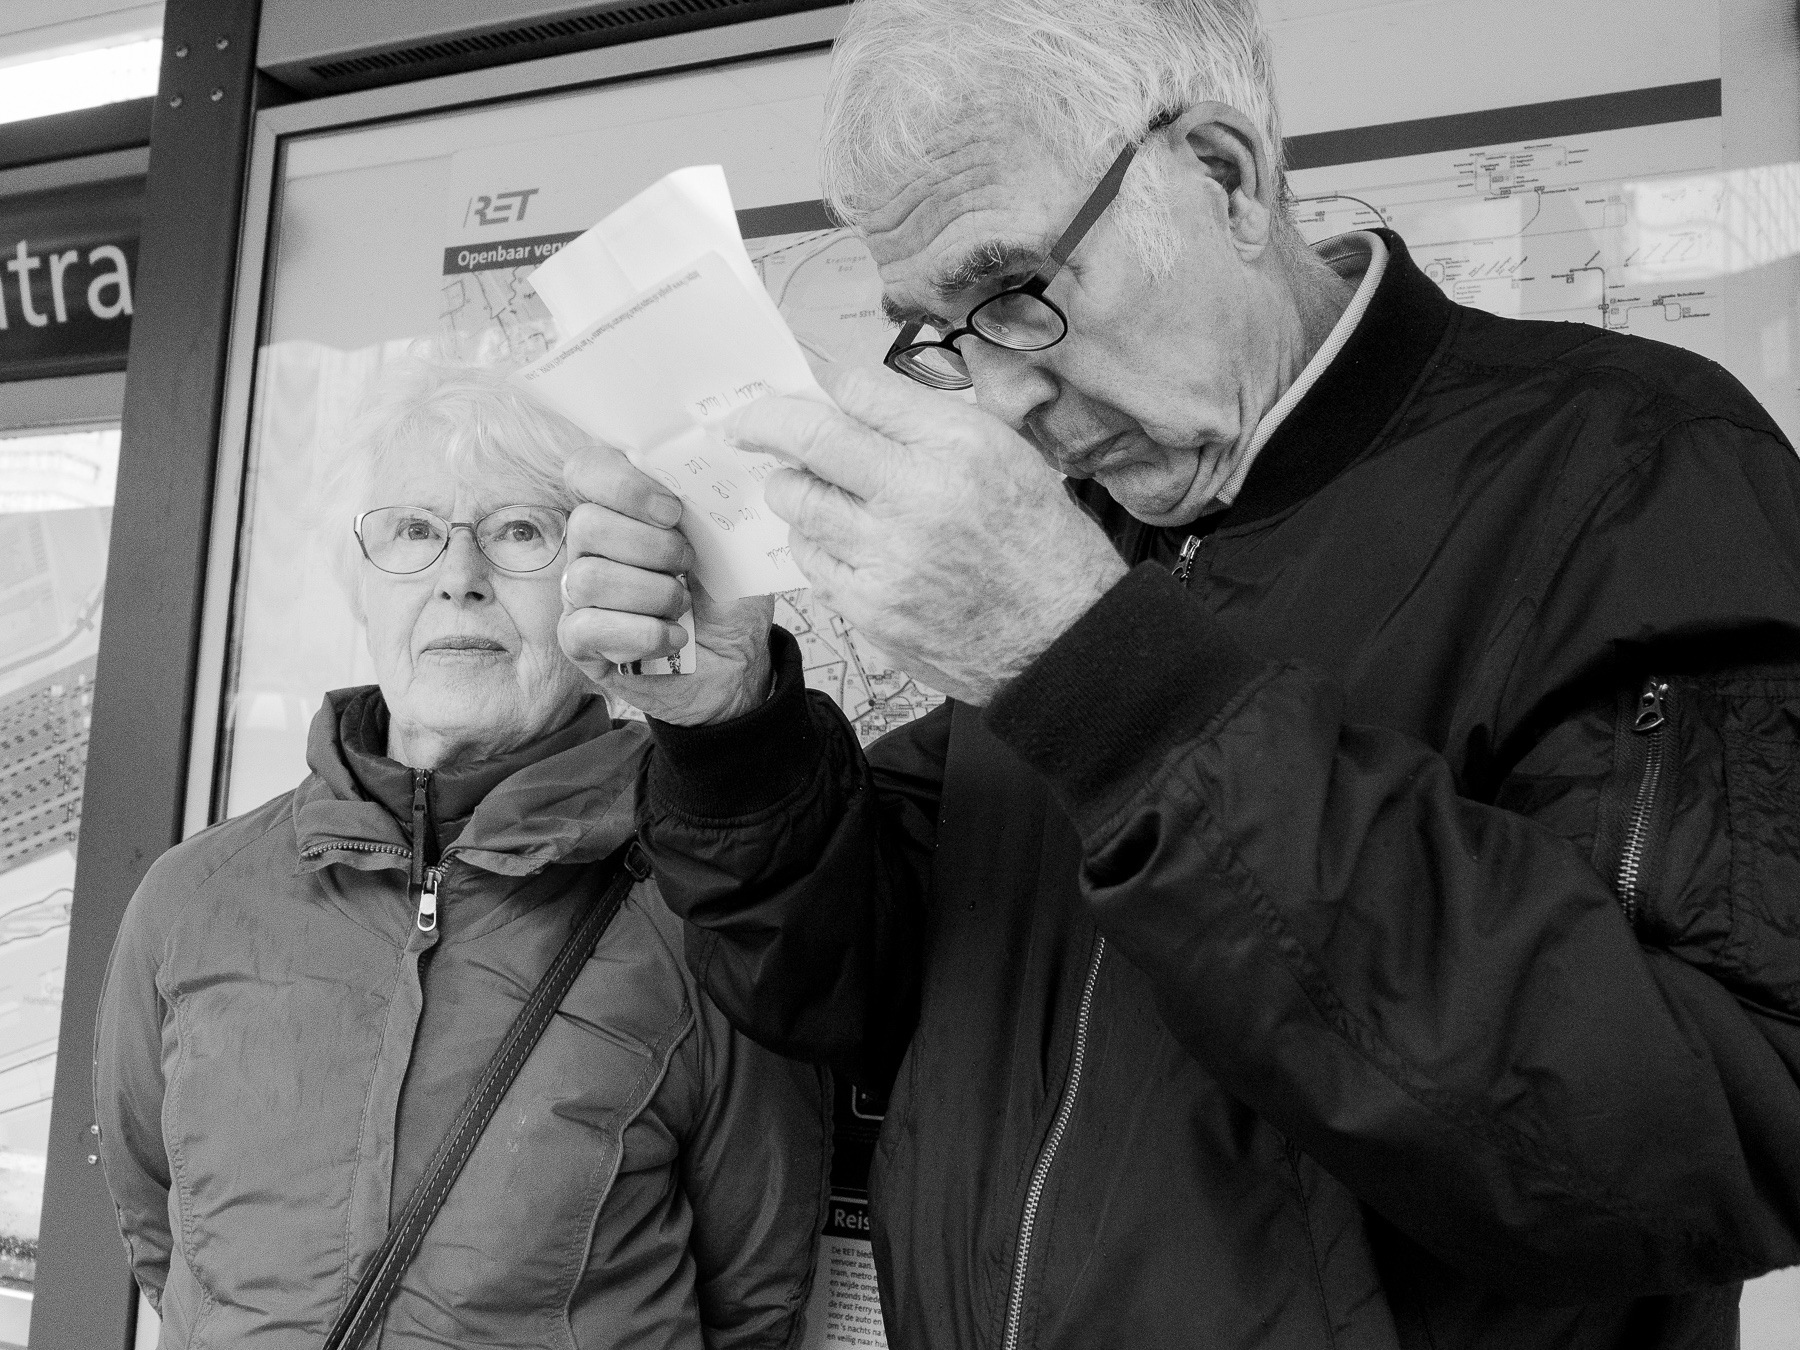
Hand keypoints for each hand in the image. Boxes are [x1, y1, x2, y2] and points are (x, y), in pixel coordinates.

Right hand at [558, 445, 773, 725]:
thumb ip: (713, 505)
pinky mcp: (579, 642)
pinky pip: (586, 628)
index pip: (587, 469)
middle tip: (689, 565)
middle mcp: (591, 546)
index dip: (624, 484)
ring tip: (684, 606)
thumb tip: (714, 471)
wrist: (737, 663)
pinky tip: (673, 637)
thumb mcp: (734, 544)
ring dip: (652, 593)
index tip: (674, 510)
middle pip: (587, 524)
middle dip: (652, 547)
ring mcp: (579, 594)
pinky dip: (642, 633)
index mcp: (623, 508)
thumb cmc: (728, 598)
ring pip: (589, 578)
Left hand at [721, 364, 1127, 705]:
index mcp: (958, 446)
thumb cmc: (1039, 542)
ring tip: (813, 489)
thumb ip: (926, 424)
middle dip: (762, 423)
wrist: (1062, 637)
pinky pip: (811, 560)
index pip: (858, 390)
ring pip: (796, 502)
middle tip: (744, 425)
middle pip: (807, 439)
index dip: (826, 386)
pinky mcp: (869, 610)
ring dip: (792, 487)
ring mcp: (887, 559)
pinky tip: (843, 543)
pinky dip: (816, 543)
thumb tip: (850, 400)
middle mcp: (918, 496)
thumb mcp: (1006, 454)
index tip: (806, 392)